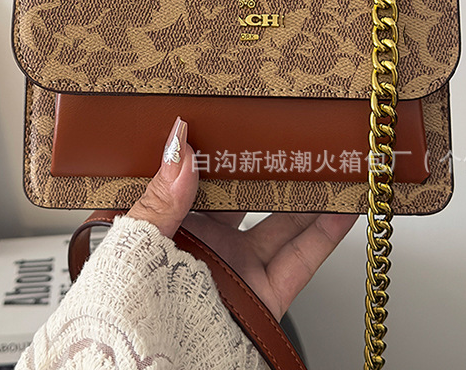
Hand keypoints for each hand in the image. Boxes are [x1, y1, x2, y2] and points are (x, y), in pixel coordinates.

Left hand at [127, 117, 357, 319]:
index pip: (198, 174)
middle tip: (292, 133)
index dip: (220, 147)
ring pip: (282, 223)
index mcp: (169, 222)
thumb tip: (178, 145)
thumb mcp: (134, 239)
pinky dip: (327, 234)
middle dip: (271, 165)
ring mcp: (237, 267)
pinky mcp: (264, 295)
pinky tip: (342, 206)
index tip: (240, 119)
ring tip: (329, 161)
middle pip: (248, 195)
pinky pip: (301, 260)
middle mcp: (207, 242)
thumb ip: (162, 194)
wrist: (147, 364)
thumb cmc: (123, 307)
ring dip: (308, 193)